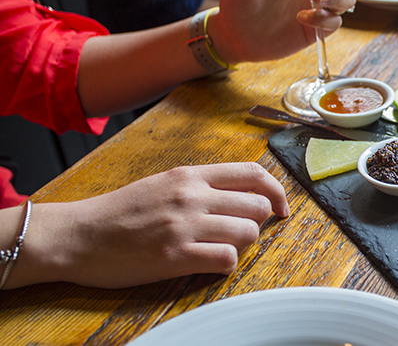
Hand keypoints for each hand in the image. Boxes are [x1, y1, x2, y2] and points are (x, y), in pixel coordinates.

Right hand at [7, 163, 288, 288]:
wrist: (78, 235)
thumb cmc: (119, 212)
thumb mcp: (162, 183)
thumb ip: (200, 185)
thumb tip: (240, 192)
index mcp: (190, 176)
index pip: (253, 173)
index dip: (277, 191)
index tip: (280, 206)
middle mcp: (191, 196)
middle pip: (258, 205)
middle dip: (260, 221)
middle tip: (244, 231)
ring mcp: (185, 226)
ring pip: (248, 232)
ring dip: (242, 243)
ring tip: (220, 246)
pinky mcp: (176, 256)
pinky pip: (227, 259)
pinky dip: (225, 263)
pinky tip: (208, 262)